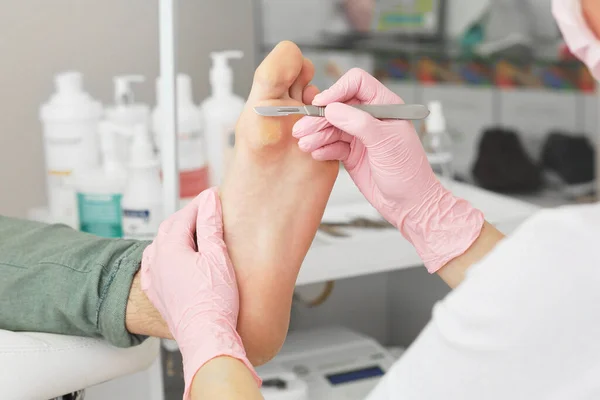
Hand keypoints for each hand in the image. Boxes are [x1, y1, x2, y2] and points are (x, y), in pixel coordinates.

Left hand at [140, 188, 258, 398]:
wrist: (206, 336)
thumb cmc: (214, 301)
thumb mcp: (217, 256)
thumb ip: (211, 225)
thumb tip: (209, 201)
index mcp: (170, 248)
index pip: (185, 215)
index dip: (201, 204)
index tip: (213, 196)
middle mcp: (157, 260)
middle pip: (171, 228)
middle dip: (188, 216)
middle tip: (206, 211)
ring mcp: (155, 278)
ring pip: (160, 245)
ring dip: (176, 234)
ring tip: (193, 231)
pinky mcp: (158, 294)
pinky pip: (155, 265)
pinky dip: (165, 255)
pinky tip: (173, 258)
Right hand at [292, 68, 483, 271]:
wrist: (410, 204)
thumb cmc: (409, 173)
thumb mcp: (385, 143)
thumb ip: (359, 123)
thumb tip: (333, 108)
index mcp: (386, 106)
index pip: (357, 84)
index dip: (337, 90)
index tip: (322, 104)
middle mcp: (371, 118)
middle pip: (338, 106)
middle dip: (320, 117)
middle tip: (303, 128)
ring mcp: (360, 136)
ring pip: (332, 127)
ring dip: (316, 134)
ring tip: (305, 144)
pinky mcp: (352, 154)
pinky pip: (332, 145)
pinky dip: (322, 148)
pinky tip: (316, 153)